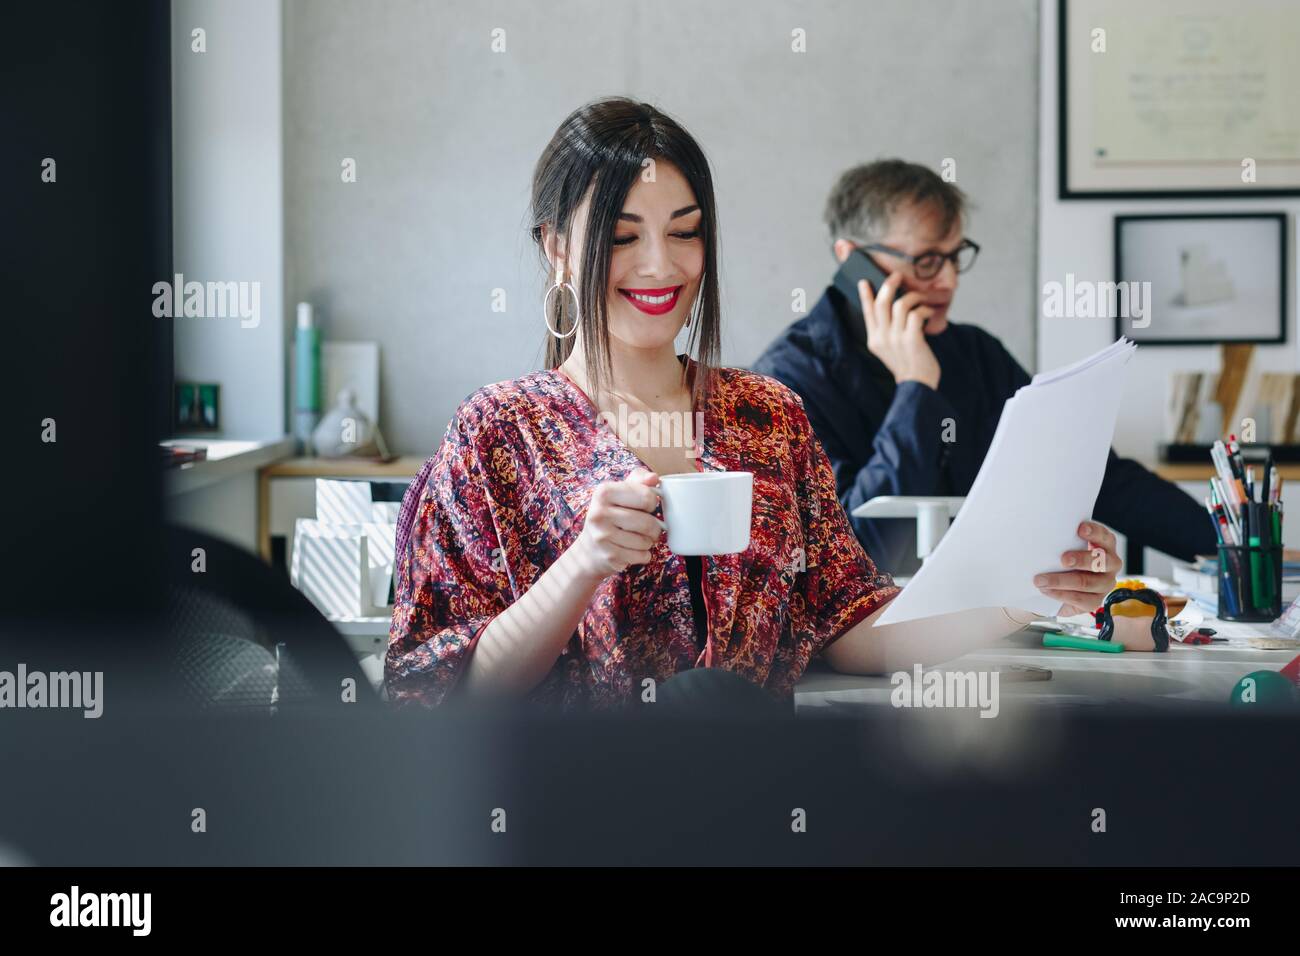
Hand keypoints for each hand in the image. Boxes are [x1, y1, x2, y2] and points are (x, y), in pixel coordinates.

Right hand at [570, 468, 664, 580]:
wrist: (589, 548)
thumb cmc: (611, 515)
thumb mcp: (620, 492)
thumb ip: (639, 480)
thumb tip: (653, 477)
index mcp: (604, 492)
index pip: (647, 497)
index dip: (652, 503)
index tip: (645, 506)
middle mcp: (599, 513)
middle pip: (648, 523)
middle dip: (654, 527)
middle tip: (648, 527)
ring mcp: (602, 537)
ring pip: (647, 541)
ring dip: (649, 542)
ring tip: (638, 537)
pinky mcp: (609, 556)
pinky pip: (643, 556)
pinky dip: (643, 555)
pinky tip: (632, 549)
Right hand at [857, 273, 940, 388]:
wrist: (917, 385)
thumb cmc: (908, 365)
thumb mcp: (890, 349)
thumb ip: (887, 332)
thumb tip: (894, 308)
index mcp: (874, 340)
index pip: (867, 313)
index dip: (865, 295)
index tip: (864, 282)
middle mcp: (882, 338)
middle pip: (881, 303)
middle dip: (889, 285)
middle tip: (897, 276)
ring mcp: (896, 339)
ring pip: (900, 305)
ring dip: (913, 297)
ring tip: (921, 300)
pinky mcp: (911, 339)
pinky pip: (916, 314)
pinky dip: (923, 310)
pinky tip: (928, 313)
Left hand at [1032, 521, 1120, 616]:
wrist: (1061, 589)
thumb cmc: (1063, 561)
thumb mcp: (1065, 548)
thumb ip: (1061, 542)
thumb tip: (1041, 537)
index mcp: (1105, 546)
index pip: (1104, 537)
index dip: (1094, 532)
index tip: (1080, 529)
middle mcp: (1110, 564)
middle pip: (1100, 561)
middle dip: (1081, 559)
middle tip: (1063, 559)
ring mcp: (1105, 584)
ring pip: (1086, 582)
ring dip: (1061, 580)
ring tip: (1040, 580)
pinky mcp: (1095, 601)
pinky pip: (1079, 599)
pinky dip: (1060, 594)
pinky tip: (1046, 591)